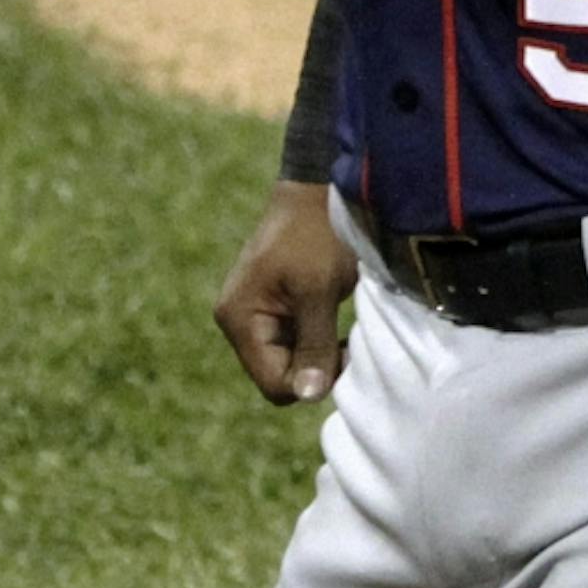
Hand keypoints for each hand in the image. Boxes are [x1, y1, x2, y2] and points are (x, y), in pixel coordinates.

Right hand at [214, 182, 357, 403]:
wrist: (316, 191)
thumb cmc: (317, 234)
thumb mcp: (318, 290)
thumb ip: (313, 345)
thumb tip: (309, 395)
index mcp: (240, 318)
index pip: (273, 382)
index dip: (311, 382)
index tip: (346, 357)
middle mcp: (239, 322)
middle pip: (278, 376)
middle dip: (315, 370)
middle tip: (349, 347)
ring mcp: (254, 317)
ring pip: (288, 363)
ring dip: (318, 357)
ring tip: (345, 337)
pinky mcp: (272, 311)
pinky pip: (293, 346)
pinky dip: (317, 344)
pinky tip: (336, 330)